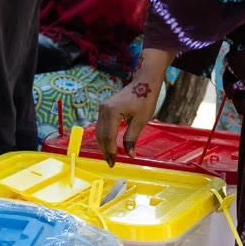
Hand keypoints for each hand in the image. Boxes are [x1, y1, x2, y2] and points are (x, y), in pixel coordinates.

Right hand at [96, 50, 174, 164]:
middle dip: (105, 150)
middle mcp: (103, 110)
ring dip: (104, 144)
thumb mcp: (141, 121)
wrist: (143, 82)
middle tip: (111, 162)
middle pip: (101, 135)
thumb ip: (132, 138)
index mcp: (112, 112)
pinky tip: (110, 143)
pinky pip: (101, 125)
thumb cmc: (145, 99)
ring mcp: (102, 108)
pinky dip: (104, 136)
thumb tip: (130, 155)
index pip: (109, 137)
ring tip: (110, 156)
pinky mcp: (104, 108)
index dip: (111, 151)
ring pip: (99, 131)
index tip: (114, 163)